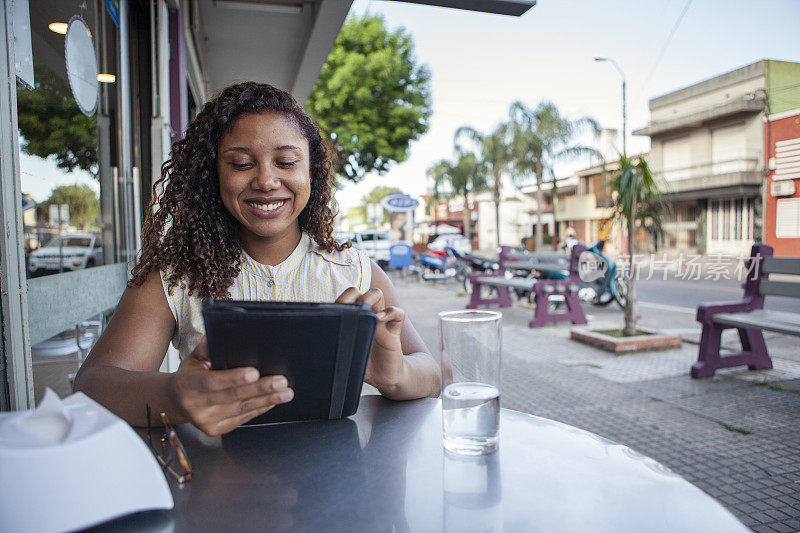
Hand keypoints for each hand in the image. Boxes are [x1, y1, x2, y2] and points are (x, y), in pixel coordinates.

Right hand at [170, 336, 293, 435]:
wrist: (176, 402)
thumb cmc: (189, 377)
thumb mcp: (193, 359)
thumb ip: (205, 348)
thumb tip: (216, 336)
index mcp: (189, 385)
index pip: (213, 383)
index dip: (234, 378)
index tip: (254, 372)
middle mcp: (198, 406)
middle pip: (233, 397)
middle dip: (260, 389)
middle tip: (281, 381)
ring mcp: (208, 420)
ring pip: (242, 409)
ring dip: (267, 400)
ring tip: (285, 393)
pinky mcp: (218, 429)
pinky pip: (244, 418)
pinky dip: (260, 408)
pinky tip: (273, 401)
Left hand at [336, 287, 405, 392]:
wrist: (383, 378)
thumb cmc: (361, 366)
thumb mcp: (344, 358)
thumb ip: (333, 351)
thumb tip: (313, 350)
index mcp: (352, 321)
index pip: (345, 300)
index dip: (341, 299)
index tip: (337, 309)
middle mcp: (365, 316)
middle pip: (361, 292)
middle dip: (355, 295)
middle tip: (352, 309)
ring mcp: (380, 321)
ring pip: (378, 295)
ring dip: (371, 297)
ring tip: (367, 311)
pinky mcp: (393, 330)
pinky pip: (398, 313)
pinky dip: (390, 312)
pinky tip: (380, 319)